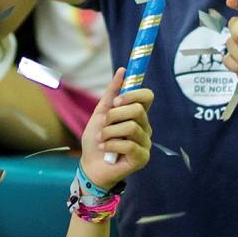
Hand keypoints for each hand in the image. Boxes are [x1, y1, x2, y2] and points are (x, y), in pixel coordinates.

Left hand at [80, 70, 152, 189]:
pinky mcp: (142, 158)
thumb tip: (122, 71)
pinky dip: (111, 145)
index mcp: (137, 114)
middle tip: (104, 124)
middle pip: (137, 110)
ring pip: (131, 127)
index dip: (133, 94)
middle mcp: (145, 127)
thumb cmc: (97, 140)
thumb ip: (111, 94)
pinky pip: (128, 144)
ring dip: (110, 132)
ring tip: (101, 139)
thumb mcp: (100, 113)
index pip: (147, 96)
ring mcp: (145, 143)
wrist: (90, 166)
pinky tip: (105, 149)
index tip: (116, 101)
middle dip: (115, 115)